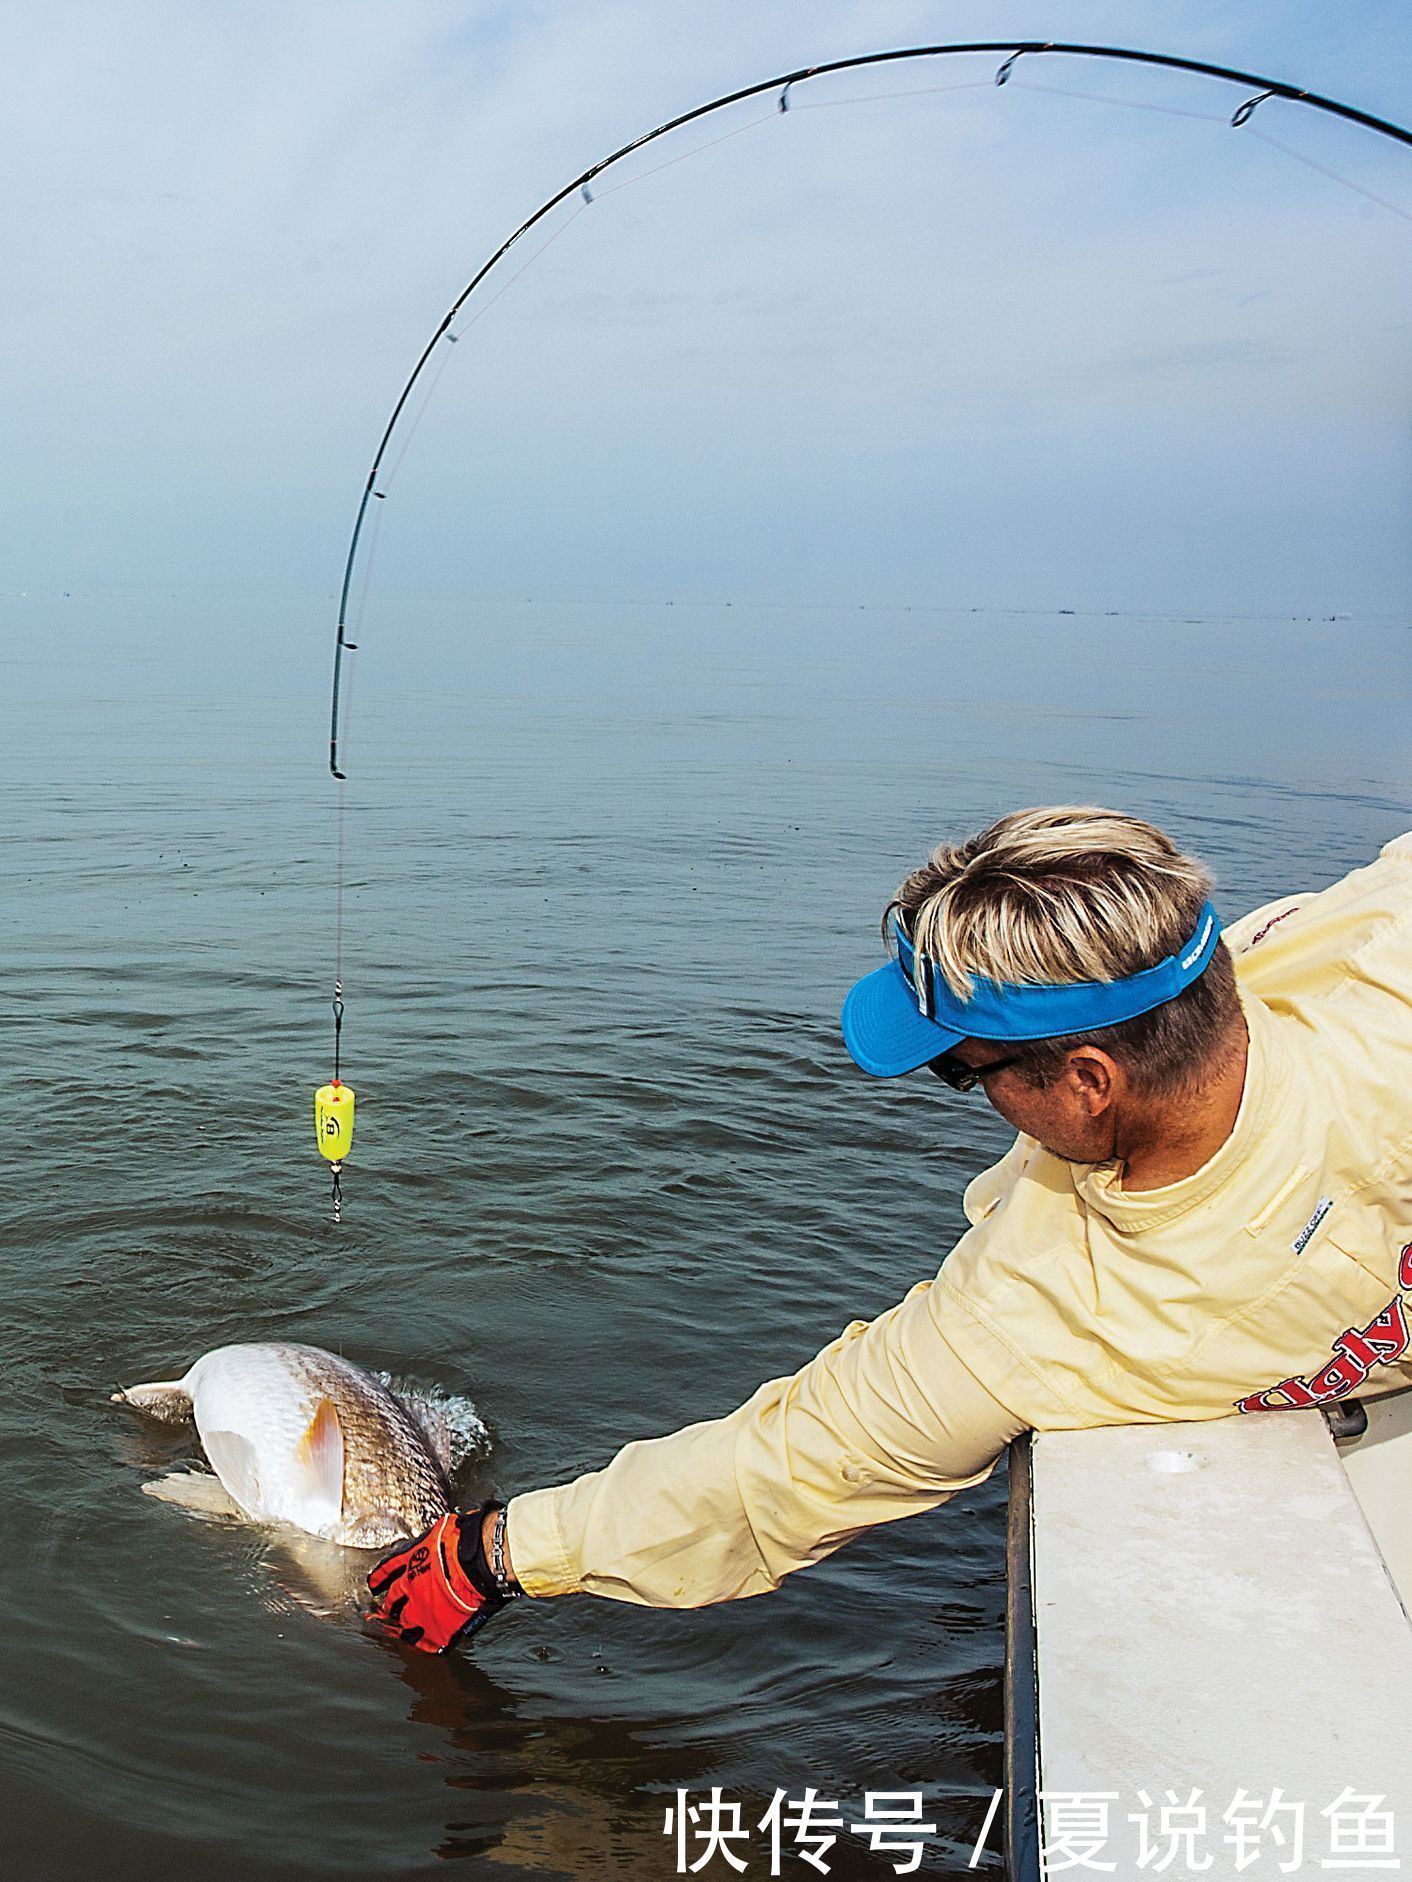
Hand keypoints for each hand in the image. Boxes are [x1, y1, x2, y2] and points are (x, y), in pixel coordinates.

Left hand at [366, 1503, 510, 1652]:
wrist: (480, 1562)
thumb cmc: (465, 1543)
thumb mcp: (439, 1532)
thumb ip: (430, 1543)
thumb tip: (432, 1541)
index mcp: (409, 1564)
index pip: (385, 1572)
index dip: (378, 1579)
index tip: (374, 1584)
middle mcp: (410, 1589)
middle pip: (392, 1602)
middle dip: (389, 1606)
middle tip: (387, 1610)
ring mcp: (422, 1611)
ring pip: (404, 1624)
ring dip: (402, 1626)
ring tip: (401, 1630)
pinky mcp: (439, 1629)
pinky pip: (427, 1642)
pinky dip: (424, 1643)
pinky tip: (422, 1643)